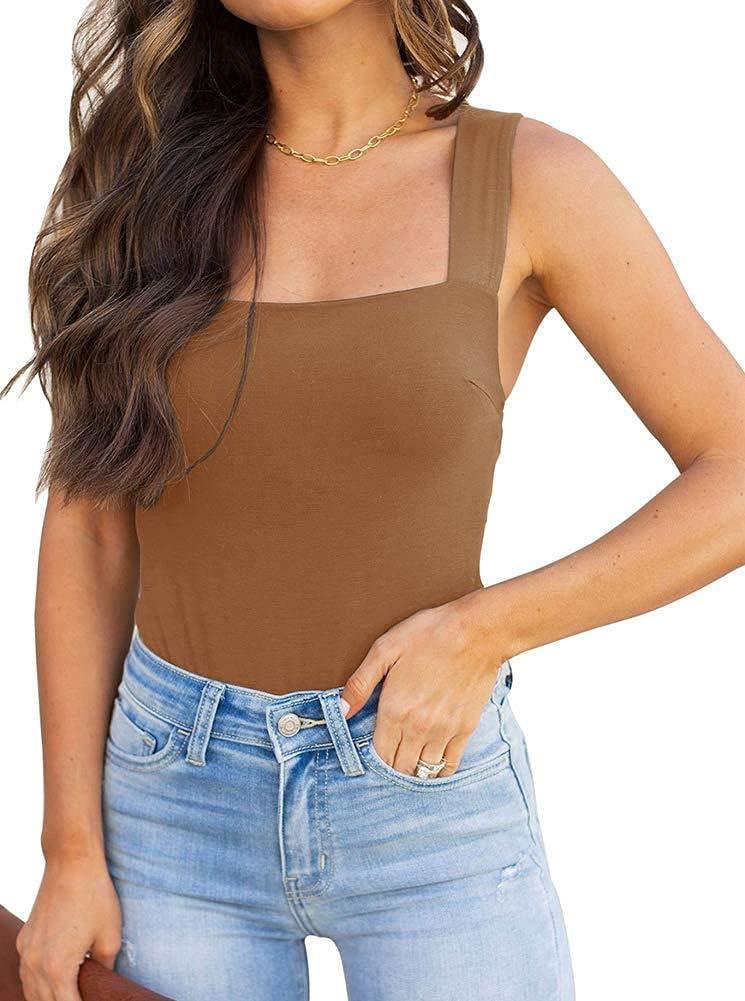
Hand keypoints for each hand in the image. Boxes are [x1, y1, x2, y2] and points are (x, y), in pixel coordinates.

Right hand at [16, 855, 121, 1000]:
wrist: (72, 862)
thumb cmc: (94, 895)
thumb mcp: (110, 935)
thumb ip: (105, 968)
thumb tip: (104, 982)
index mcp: (58, 968)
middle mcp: (35, 964)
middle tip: (84, 997)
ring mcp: (26, 951)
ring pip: (31, 992)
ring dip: (48, 999)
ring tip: (71, 994)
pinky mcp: (25, 939)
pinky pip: (27, 973)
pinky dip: (37, 984)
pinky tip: (53, 982)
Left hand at [341, 591, 505, 777]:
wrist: (476, 631)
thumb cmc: (429, 634)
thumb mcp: (385, 649)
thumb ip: (360, 683)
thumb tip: (341, 710)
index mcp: (395, 710)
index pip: (379, 754)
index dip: (373, 759)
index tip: (373, 752)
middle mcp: (418, 727)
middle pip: (400, 767)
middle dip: (392, 767)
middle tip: (390, 758)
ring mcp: (444, 731)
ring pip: (424, 771)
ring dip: (414, 771)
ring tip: (409, 763)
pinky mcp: (465, 728)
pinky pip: (450, 764)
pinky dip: (440, 771)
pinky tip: (433, 766)